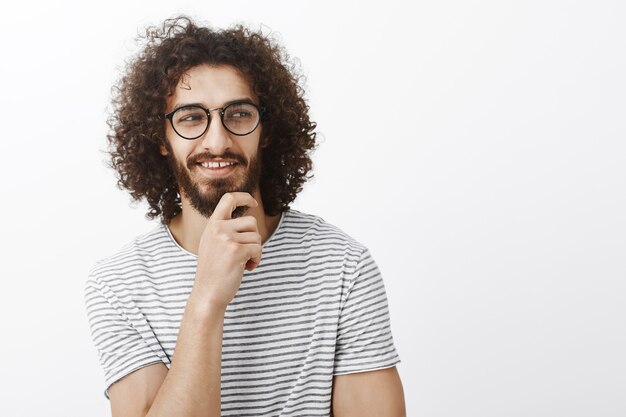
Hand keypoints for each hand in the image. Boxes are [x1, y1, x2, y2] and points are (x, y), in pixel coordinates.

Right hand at [193, 192, 261, 309]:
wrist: (207, 294)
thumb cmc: (214, 271)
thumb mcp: (213, 244)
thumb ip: (224, 230)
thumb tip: (249, 220)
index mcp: (212, 225)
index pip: (228, 198)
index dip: (244, 197)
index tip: (252, 202)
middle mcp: (218, 228)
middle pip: (251, 221)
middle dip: (254, 238)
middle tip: (245, 253)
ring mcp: (226, 238)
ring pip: (257, 237)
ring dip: (256, 251)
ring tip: (244, 262)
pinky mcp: (236, 250)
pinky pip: (258, 249)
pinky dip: (257, 259)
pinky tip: (247, 268)